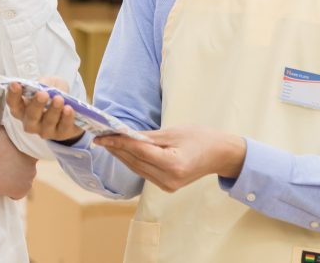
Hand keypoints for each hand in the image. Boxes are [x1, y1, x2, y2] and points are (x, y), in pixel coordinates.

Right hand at [0, 125, 37, 199]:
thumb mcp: (1, 131)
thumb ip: (12, 135)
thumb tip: (12, 134)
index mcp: (30, 149)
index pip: (31, 153)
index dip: (21, 154)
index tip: (12, 154)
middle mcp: (34, 164)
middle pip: (27, 167)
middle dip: (17, 166)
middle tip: (4, 164)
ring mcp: (29, 178)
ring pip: (23, 179)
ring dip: (14, 177)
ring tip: (0, 174)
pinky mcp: (21, 191)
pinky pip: (17, 192)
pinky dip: (10, 190)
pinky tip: (0, 183)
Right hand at [5, 77, 84, 143]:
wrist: (70, 107)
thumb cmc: (52, 94)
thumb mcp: (48, 83)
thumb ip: (44, 83)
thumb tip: (45, 86)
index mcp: (22, 109)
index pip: (13, 103)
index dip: (13, 94)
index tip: (15, 84)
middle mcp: (30, 122)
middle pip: (30, 116)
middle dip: (36, 104)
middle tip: (42, 94)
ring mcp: (45, 130)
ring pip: (48, 122)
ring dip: (53, 110)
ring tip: (59, 99)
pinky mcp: (61, 134)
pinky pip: (63, 127)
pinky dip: (66, 118)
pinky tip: (68, 109)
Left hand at [93, 125, 245, 192]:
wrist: (220, 155)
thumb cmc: (200, 138)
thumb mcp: (173, 133)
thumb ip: (146, 137)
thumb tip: (123, 134)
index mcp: (173, 165)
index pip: (138, 152)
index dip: (118, 143)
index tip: (101, 135)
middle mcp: (169, 179)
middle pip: (135, 162)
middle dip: (116, 148)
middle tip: (99, 136)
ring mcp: (168, 186)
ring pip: (137, 169)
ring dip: (121, 155)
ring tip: (106, 142)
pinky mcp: (167, 186)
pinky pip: (144, 172)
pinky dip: (132, 161)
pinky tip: (122, 151)